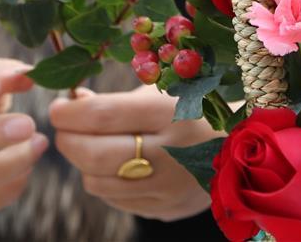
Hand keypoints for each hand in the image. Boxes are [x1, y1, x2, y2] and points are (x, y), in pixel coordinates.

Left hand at [50, 84, 218, 220]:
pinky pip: (115, 199)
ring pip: (98, 183)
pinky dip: (105, 180)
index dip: (69, 112)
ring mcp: (170, 187)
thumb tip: (71, 103)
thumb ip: (116, 99)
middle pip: (94, 155)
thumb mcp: (163, 90)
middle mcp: (172, 153)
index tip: (57, 106)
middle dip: (67, 140)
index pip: (102, 115)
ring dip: (83, 162)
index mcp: (172, 113)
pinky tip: (115, 162)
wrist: (243, 143)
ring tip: (89, 143)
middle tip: (63, 127)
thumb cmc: (197, 105)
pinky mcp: (167, 208)